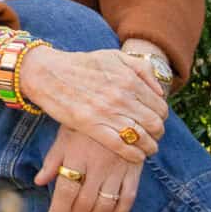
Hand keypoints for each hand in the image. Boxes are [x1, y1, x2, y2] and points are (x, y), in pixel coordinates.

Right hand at [20, 46, 167, 162]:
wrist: (48, 73)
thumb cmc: (82, 64)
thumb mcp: (114, 56)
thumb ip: (141, 69)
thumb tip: (159, 91)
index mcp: (129, 79)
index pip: (160, 107)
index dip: (162, 117)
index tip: (156, 119)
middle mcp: (121, 97)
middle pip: (155, 124)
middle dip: (158, 133)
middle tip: (153, 135)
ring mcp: (107, 113)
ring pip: (141, 138)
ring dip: (149, 147)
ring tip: (147, 148)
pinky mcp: (92, 126)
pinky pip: (122, 147)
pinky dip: (134, 155)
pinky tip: (136, 155)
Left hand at [34, 125, 143, 211]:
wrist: (119, 103)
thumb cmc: (86, 120)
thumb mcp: (65, 132)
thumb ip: (53, 158)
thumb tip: (38, 181)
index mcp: (77, 153)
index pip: (66, 190)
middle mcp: (97, 163)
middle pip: (85, 201)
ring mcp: (117, 167)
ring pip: (106, 204)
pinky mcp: (133, 168)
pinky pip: (128, 197)